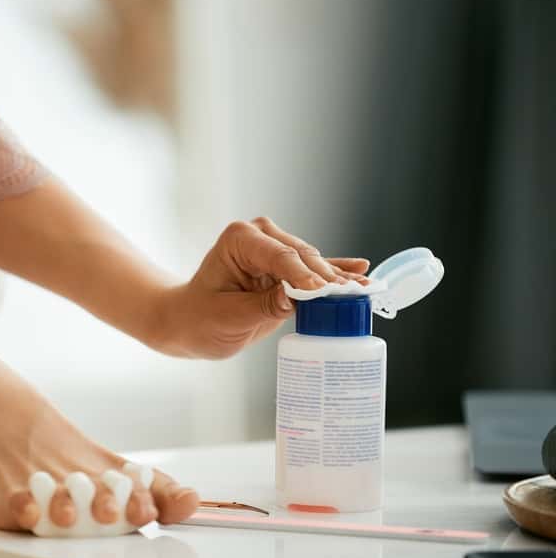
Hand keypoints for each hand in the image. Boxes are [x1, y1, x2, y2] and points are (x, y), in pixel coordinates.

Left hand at [150, 217, 369, 358]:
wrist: (191, 322)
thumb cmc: (200, 319)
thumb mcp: (230, 317)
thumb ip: (266, 306)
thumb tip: (302, 297)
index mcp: (239, 239)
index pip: (280, 257)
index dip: (304, 276)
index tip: (324, 293)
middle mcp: (259, 236)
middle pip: (302, 257)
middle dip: (327, 277)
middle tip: (354, 294)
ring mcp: (274, 247)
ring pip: (314, 263)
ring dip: (338, 278)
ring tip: (366, 289)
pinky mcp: (286, 265)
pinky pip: (314, 269)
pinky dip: (336, 273)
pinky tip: (361, 272)